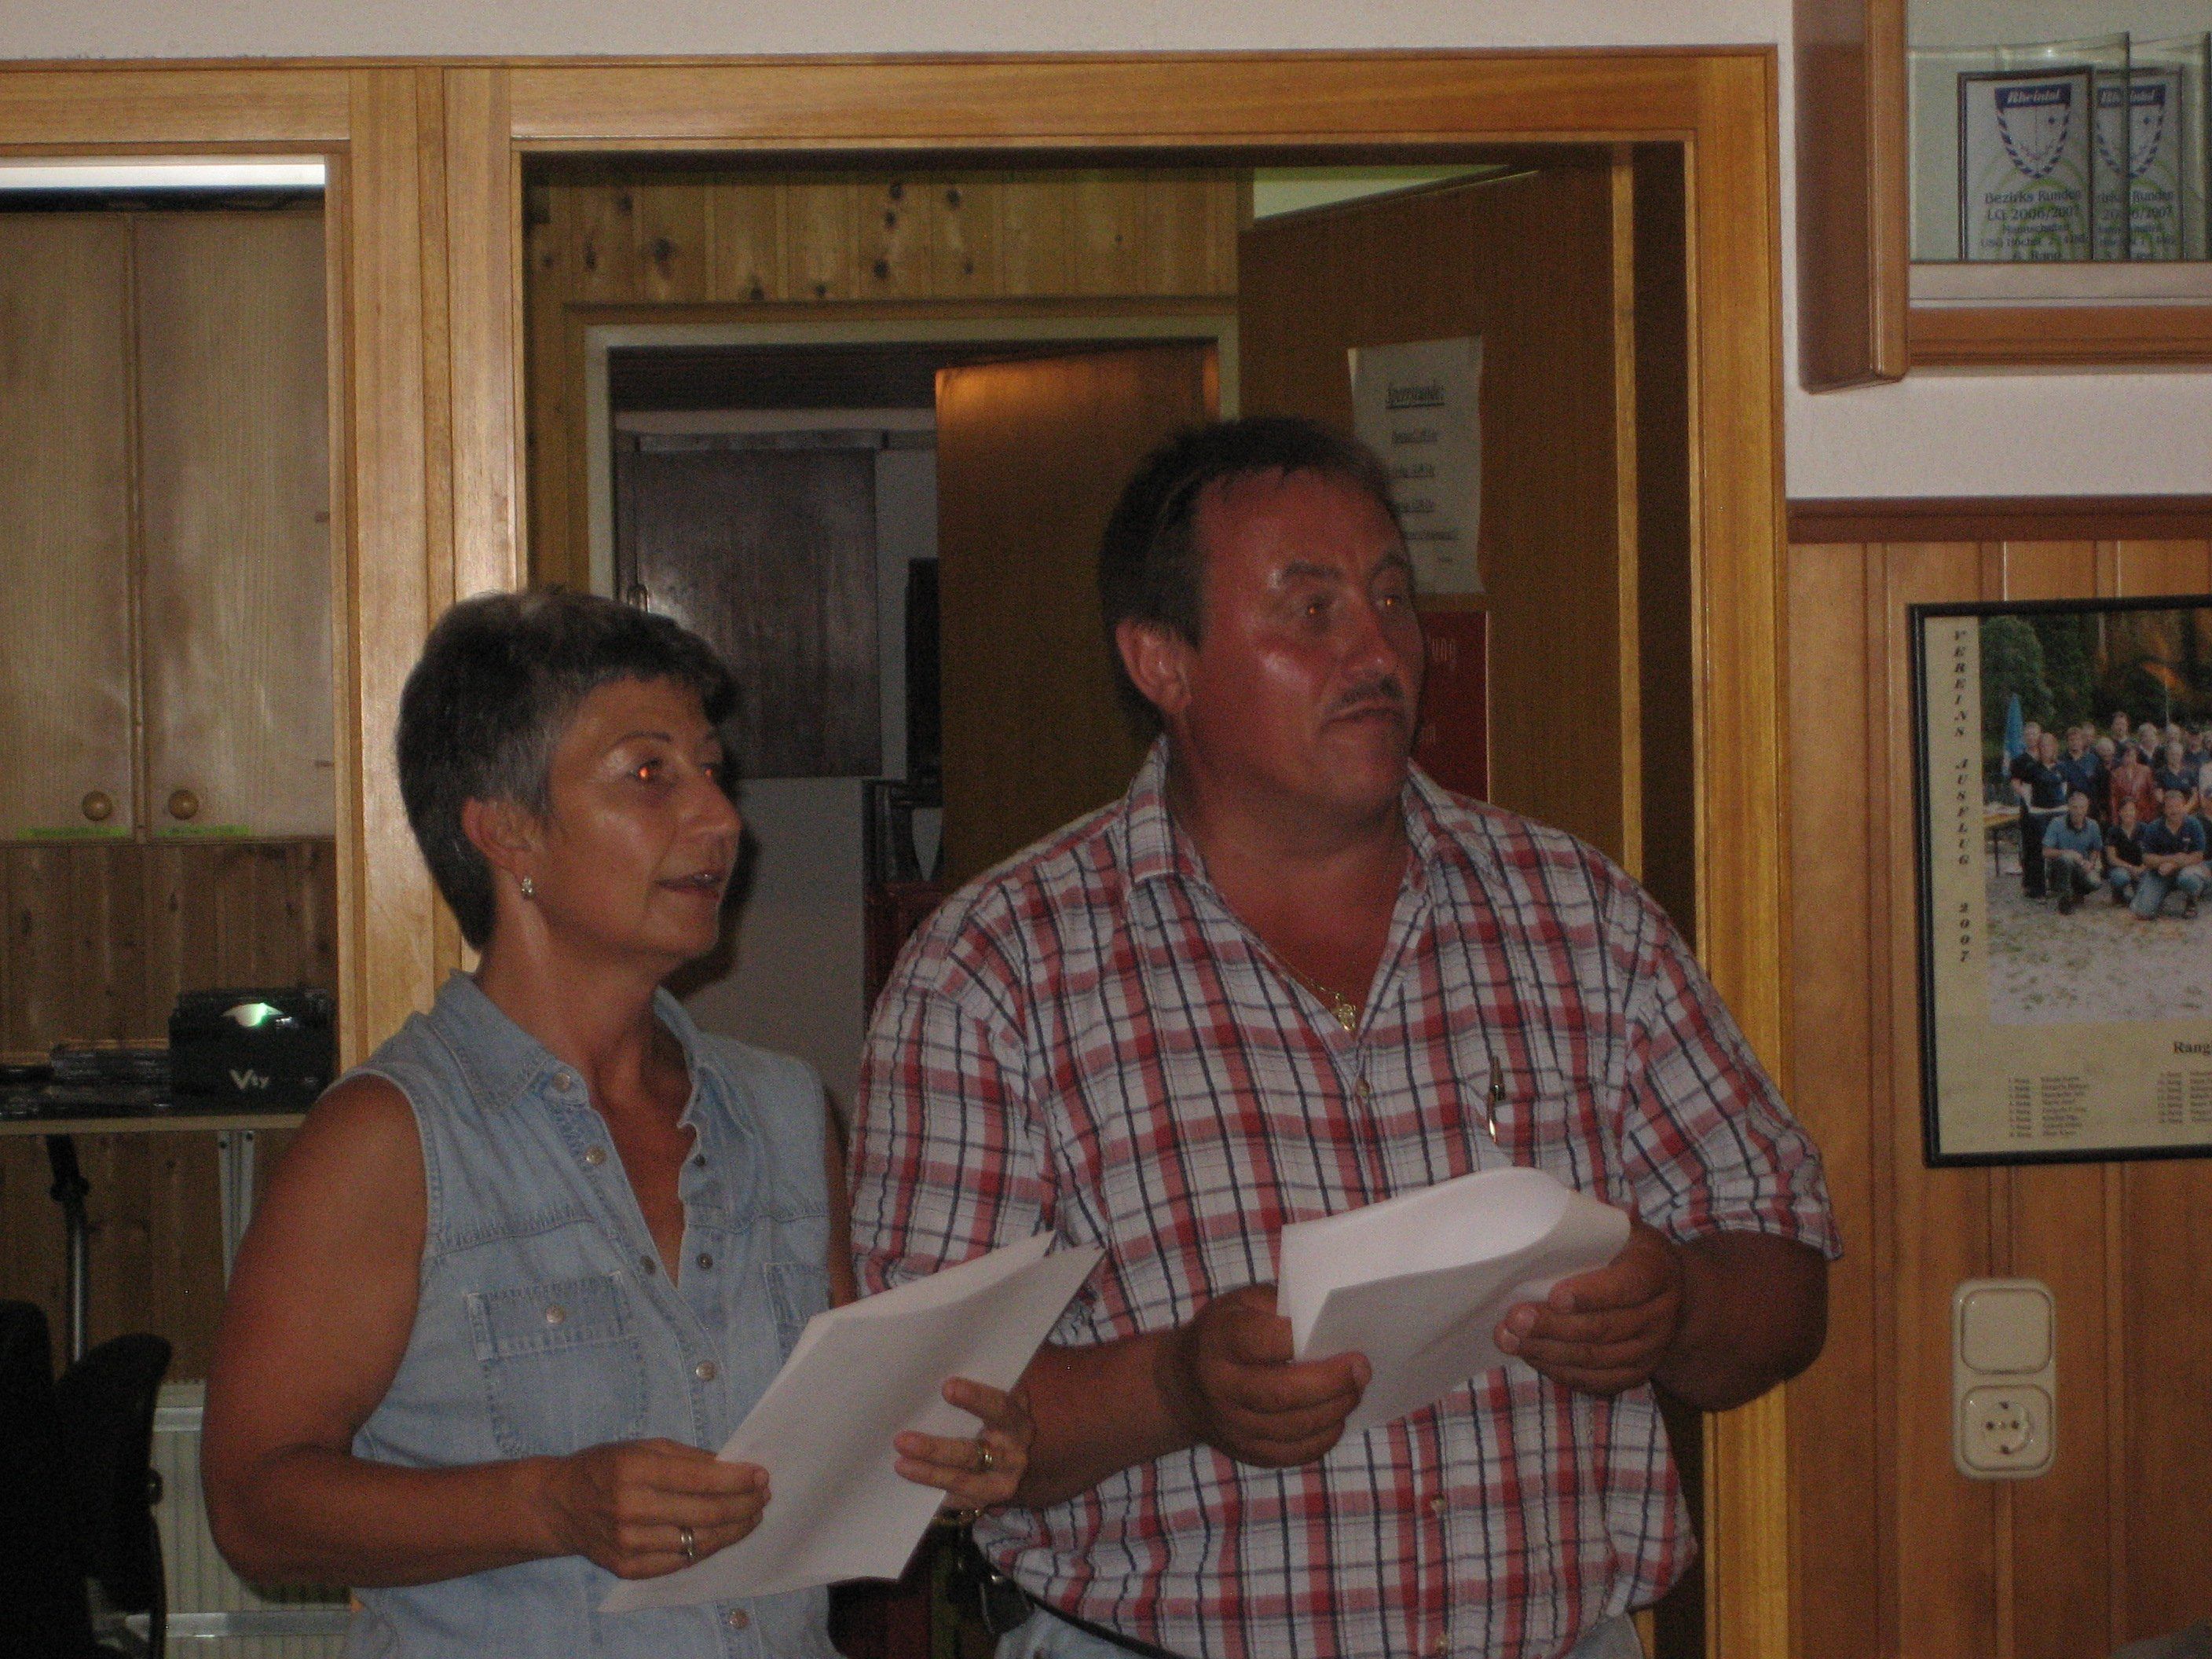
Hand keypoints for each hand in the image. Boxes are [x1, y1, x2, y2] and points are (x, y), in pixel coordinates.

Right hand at [534, 1439, 768, 1579]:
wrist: (560, 1505)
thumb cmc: (606, 1467)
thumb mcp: (643, 1447)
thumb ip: (688, 1458)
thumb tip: (733, 1468)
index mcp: (635, 1470)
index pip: (700, 1478)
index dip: (738, 1479)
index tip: (762, 1476)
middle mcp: (631, 1509)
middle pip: (705, 1514)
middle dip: (744, 1506)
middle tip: (763, 1497)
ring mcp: (629, 1544)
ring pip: (698, 1543)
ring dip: (733, 1530)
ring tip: (751, 1517)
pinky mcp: (628, 1568)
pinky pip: (680, 1562)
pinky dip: (706, 1548)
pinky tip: (721, 1535)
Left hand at [894, 1377, 1034, 1513]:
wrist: (1021, 1465)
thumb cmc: (998, 1423)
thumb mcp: (1000, 1407)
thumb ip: (980, 1392)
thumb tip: (937, 1371)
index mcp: (1016, 1423)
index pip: (998, 1408)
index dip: (975, 1398)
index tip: (946, 1388)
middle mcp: (1012, 1456)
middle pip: (972, 1453)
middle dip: (935, 1449)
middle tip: (901, 1440)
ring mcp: (998, 1484)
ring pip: (961, 1480)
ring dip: (928, 1473)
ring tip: (900, 1464)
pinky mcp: (982, 1503)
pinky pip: (954, 1500)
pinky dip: (930, 1491)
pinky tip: (910, 1482)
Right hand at [1154, 1284, 1369, 1467]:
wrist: (1182, 1384)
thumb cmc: (1224, 1334)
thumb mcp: (1241, 1303)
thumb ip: (1279, 1304)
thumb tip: (1330, 1315)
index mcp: (1220, 1341)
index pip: (1263, 1342)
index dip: (1302, 1340)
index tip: (1340, 1336)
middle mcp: (1221, 1386)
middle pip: (1282, 1393)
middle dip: (1331, 1383)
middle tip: (1362, 1369)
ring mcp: (1232, 1425)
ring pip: (1292, 1428)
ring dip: (1334, 1411)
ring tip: (1355, 1391)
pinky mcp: (1246, 1452)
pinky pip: (1292, 1453)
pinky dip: (1323, 1438)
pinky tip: (1335, 1418)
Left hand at [1497, 1219, 1683, 1397]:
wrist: (1666, 1292)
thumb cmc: (1625, 1252)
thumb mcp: (1619, 1230)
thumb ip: (1588, 1229)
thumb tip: (1533, 1219)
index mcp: (1657, 1270)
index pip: (1627, 1285)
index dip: (1591, 1294)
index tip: (1554, 1297)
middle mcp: (1661, 1314)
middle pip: (1605, 1328)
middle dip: (1554, 1326)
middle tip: (1514, 1319)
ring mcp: (1652, 1349)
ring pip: (1597, 1359)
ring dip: (1548, 1352)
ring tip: (1510, 1339)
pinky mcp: (1637, 1373)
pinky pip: (1597, 1381)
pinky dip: (1561, 1371)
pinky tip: (1532, 1356)